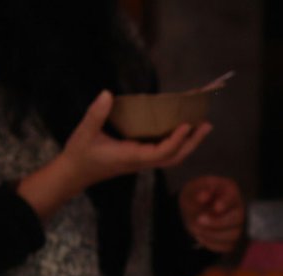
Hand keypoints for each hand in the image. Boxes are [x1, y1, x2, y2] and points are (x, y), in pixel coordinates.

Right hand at [17, 91, 210, 220]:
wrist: (75, 174)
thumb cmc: (80, 154)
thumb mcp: (85, 132)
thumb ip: (96, 114)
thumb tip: (107, 94)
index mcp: (132, 157)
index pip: (162, 152)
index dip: (177, 140)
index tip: (188, 125)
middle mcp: (142, 161)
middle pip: (176, 157)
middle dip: (193, 142)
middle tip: (207, 124)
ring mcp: (143, 161)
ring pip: (172, 156)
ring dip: (188, 143)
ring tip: (201, 126)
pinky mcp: (140, 158)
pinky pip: (165, 153)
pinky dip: (177, 143)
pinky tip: (182, 130)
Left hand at [180, 175, 244, 252]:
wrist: (193, 210)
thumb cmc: (195, 195)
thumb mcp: (192, 189)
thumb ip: (197, 192)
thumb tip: (203, 197)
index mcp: (230, 190)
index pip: (232, 197)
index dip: (226, 203)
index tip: (216, 208)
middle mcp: (238, 208)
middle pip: (237, 219)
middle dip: (217, 222)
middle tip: (198, 220)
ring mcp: (238, 225)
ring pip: (233, 235)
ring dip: (211, 234)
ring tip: (194, 228)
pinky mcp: (233, 240)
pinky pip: (227, 246)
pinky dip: (211, 243)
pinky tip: (200, 235)